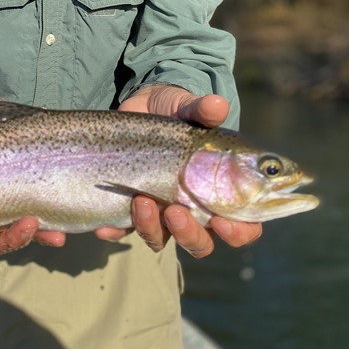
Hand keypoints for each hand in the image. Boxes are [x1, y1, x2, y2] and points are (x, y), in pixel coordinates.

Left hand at [96, 85, 262, 255]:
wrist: (141, 106)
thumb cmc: (177, 111)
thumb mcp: (188, 107)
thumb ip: (202, 110)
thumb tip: (217, 105)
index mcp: (220, 191)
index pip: (243, 226)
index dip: (238, 232)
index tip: (222, 221)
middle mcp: (193, 208)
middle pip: (200, 243)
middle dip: (188, 235)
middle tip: (175, 211)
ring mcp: (160, 210)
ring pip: (160, 239)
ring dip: (151, 228)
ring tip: (140, 200)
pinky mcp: (129, 206)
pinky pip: (122, 231)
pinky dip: (115, 232)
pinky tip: (106, 226)